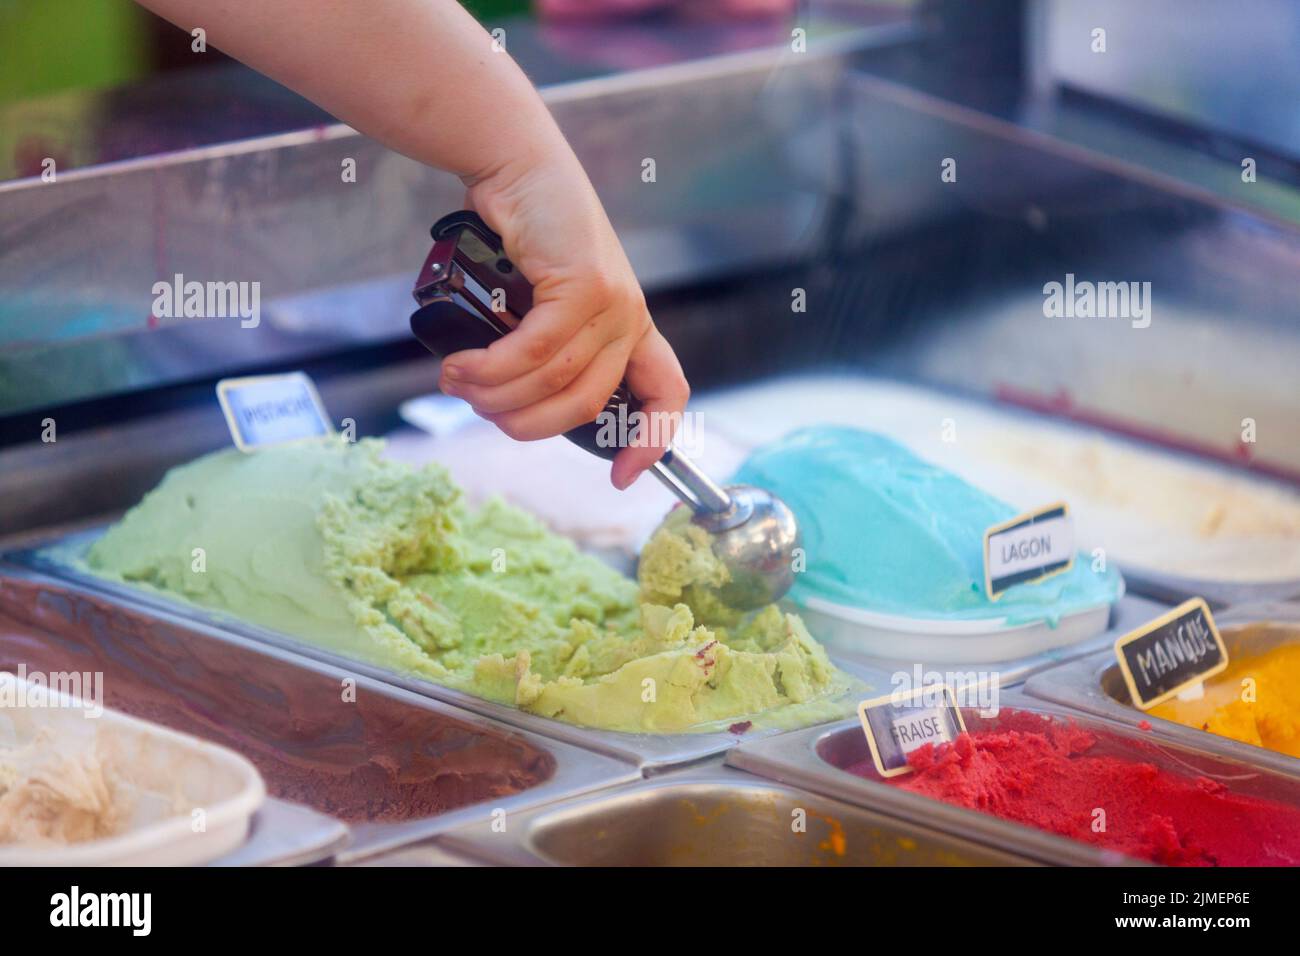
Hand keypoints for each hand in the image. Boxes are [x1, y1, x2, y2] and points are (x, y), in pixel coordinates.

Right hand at [438, 146, 688, 489]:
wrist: (518, 167)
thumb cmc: (524, 238)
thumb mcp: (544, 304)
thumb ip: (547, 351)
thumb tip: (515, 404)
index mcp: (630, 329)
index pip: (667, 393)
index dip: (652, 441)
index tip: (622, 477)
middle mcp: (628, 318)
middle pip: (586, 405)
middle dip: (525, 424)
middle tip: (481, 410)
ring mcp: (611, 300)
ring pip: (553, 380)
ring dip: (494, 395)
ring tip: (457, 383)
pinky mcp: (583, 283)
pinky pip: (534, 350)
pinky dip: (491, 368)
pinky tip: (463, 367)